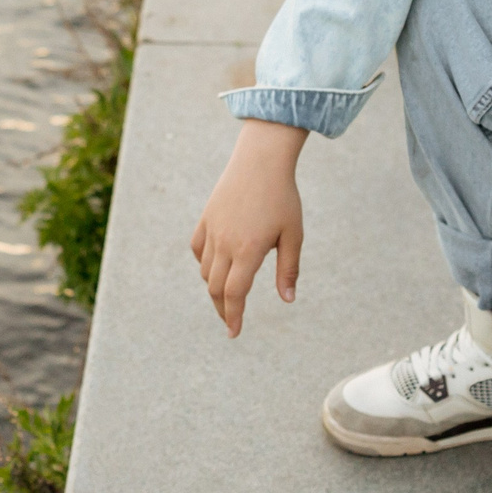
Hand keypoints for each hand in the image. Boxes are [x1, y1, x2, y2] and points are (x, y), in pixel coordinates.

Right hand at [187, 119, 306, 336]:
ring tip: (228, 294)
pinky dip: (204, 263)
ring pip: (206, 271)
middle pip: (216, 288)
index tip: (234, 332)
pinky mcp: (206, 219)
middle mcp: (225, 244)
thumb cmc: (283, 197)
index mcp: (248, 250)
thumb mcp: (293, 235)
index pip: (235, 294)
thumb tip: (288, 299)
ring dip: (215, 287)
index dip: (233, 316)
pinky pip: (198, 249)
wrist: (260, 161)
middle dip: (223, 309)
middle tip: (231, 321)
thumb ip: (288, 269)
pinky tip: (216, 265)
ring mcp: (212, 231)